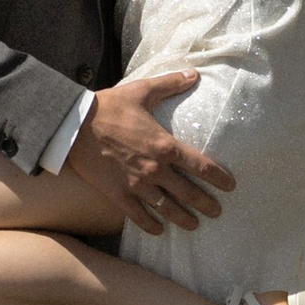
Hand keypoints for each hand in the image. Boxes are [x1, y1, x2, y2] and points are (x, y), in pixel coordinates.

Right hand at [71, 70, 233, 232]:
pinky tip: (159, 231)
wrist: (74, 126)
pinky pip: (139, 216)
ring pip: (167, 209)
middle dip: (206, 204)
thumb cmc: (109, 107)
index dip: (219, 178)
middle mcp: (155, 169)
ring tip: (194, 225)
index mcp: (164, 145)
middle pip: (189, 193)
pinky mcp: (118, 195)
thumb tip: (194, 74)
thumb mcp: (142, 91)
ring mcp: (137, 185)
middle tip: (217, 212)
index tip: (230, 186)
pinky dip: (151, 226)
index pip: (201, 166)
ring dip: (183, 219)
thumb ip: (170, 84)